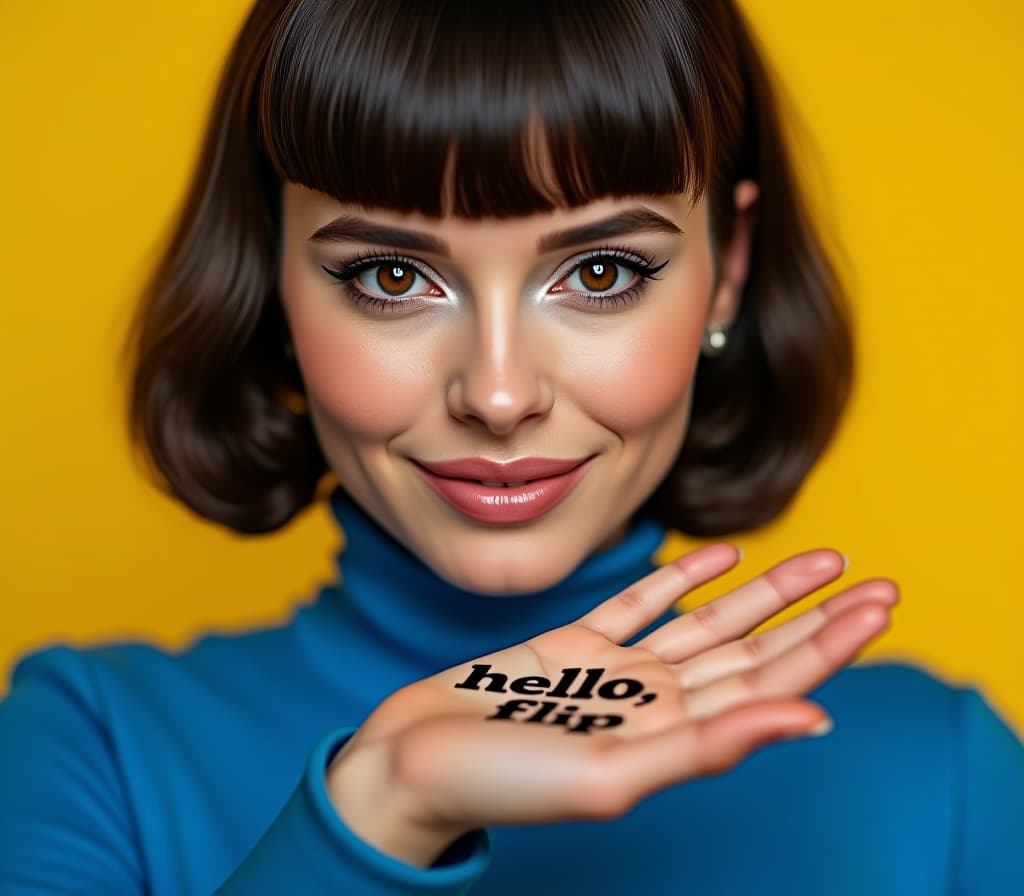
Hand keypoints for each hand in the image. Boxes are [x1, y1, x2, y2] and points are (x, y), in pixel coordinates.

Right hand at [327, 544, 896, 862]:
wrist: (410, 766)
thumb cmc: (499, 784)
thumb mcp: (610, 773)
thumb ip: (707, 746)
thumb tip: (810, 721)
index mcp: (668, 738)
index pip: (770, 684)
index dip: (828, 645)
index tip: (878, 606)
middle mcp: (650, 703)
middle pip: (752, 652)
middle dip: (813, 615)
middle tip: (873, 579)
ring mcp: (612, 673)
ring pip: (705, 623)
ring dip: (762, 591)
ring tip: (816, 558)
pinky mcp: (570, 646)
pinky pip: (639, 607)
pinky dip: (680, 580)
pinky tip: (715, 556)